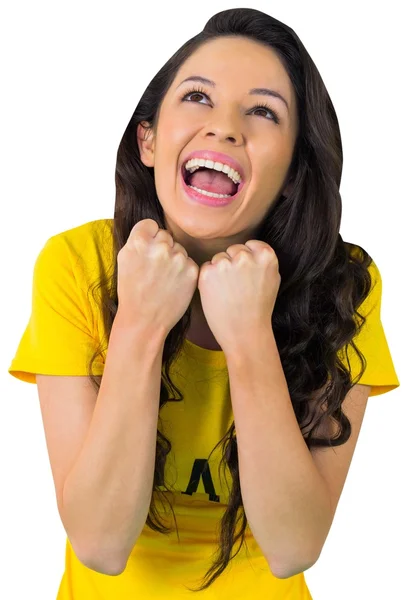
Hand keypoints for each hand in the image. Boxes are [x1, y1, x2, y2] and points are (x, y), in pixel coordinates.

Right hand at [116, 219, 198, 335]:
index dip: (149, 237)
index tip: (147, 252)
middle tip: (155, 270)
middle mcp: (159, 247)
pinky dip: (184, 272)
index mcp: (139, 242)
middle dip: (162, 248)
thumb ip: (138, 239)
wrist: (144, 319)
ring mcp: (178, 258)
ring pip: (179, 248)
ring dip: (174, 260)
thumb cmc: (132, 290)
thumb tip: (153, 227)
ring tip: (163, 280)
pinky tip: (174, 285)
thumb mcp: (125, 259)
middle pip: (166, 236)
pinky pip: (189, 262)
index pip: (151, 224)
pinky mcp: (192, 270)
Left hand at [197, 240, 280, 353]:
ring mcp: (225, 264)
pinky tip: (218, 294)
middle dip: (233, 264)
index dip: (247, 260)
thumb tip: (252, 248)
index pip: (250, 245)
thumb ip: (262, 260)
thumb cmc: (259, 308)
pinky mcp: (208, 273)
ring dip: (219, 271)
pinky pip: (206, 268)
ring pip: (218, 258)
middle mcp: (245, 256)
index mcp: (265, 256)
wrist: (245, 332)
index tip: (247, 275)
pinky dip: (208, 280)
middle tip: (237, 287)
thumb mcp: (272, 279)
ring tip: (228, 293)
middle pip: (233, 250)